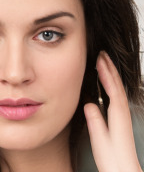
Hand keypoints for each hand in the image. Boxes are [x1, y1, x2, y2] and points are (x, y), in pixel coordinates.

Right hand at [84, 51, 142, 171]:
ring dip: (112, 74)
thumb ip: (96, 122)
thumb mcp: (101, 141)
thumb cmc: (113, 158)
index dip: (106, 73)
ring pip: (118, 89)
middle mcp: (123, 112)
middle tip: (103, 54)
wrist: (124, 171)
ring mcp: (123, 114)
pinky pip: (117, 95)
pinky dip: (112, 84)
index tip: (100, 60)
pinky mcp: (120, 117)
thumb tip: (89, 104)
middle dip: (110, 68)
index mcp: (118, 116)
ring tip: (104, 63)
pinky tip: (107, 82)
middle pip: (117, 85)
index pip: (113, 89)